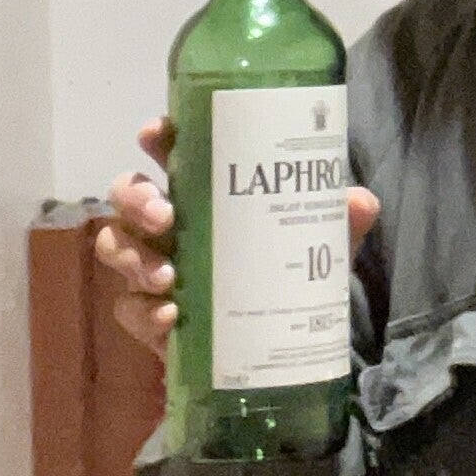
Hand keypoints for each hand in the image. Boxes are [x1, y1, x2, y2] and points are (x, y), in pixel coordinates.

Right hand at [95, 117, 382, 359]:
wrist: (279, 342)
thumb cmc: (288, 270)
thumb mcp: (322, 242)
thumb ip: (341, 219)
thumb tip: (360, 200)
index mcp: (205, 189)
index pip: (169, 151)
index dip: (156, 137)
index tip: (155, 133)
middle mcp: (169, 221)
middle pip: (126, 193)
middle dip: (136, 199)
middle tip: (165, 215)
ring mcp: (151, 266)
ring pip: (115, 246)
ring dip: (134, 257)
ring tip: (168, 276)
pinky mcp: (148, 314)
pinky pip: (129, 308)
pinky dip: (146, 311)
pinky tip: (172, 315)